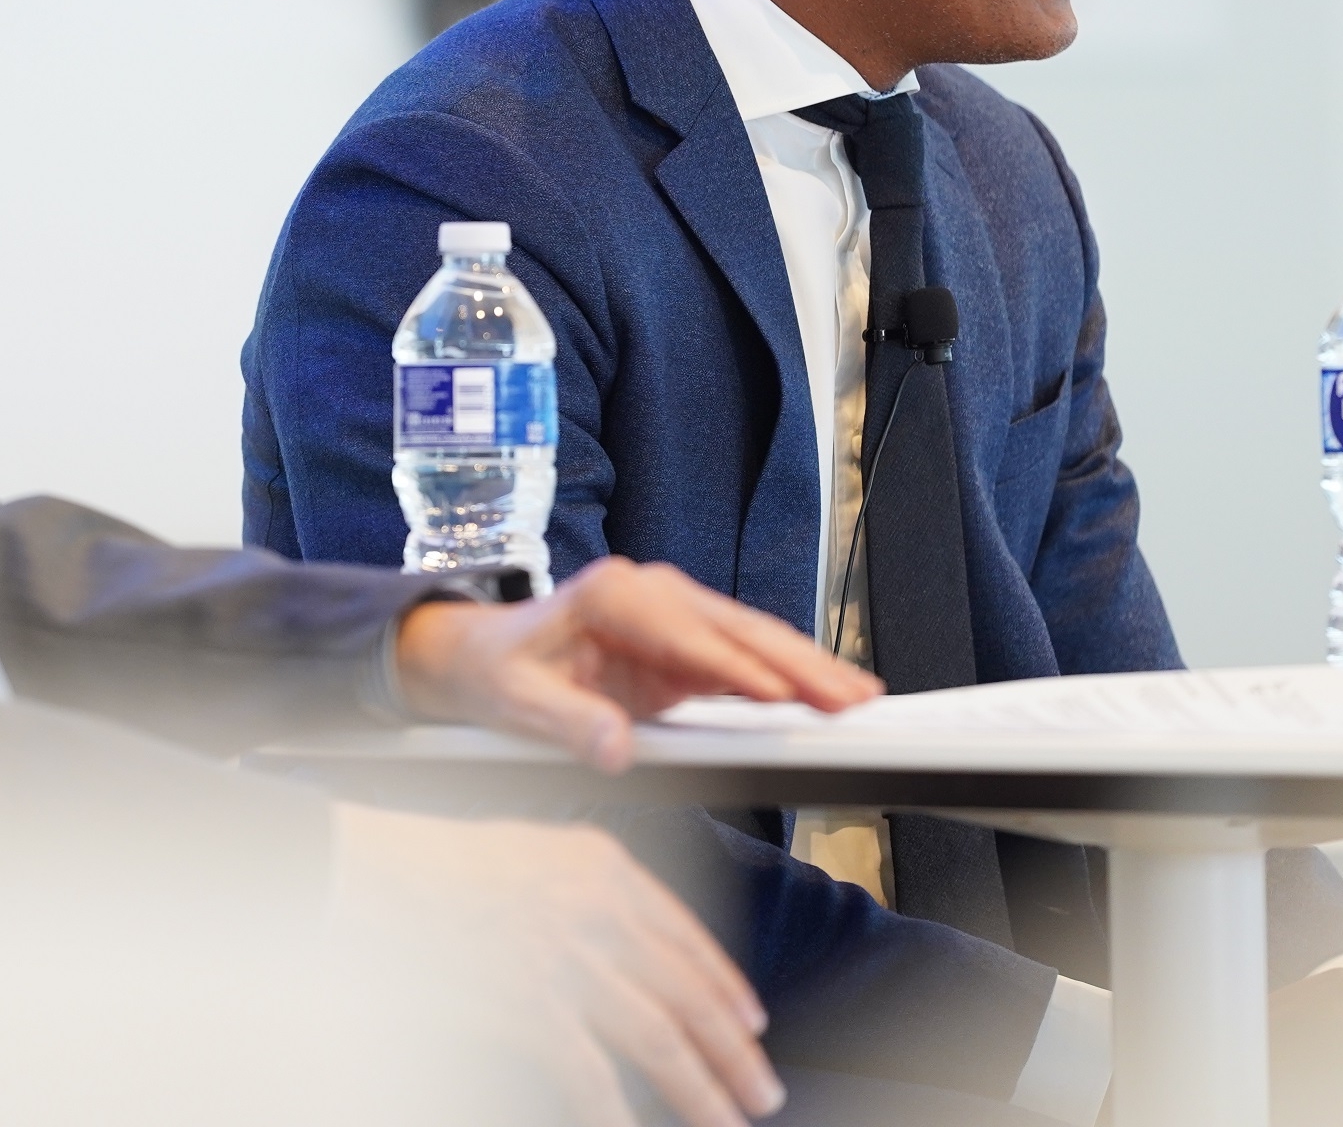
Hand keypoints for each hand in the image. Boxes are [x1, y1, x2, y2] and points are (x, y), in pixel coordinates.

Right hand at [334, 804, 782, 1125]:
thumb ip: (586, 893)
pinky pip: (591, 1077)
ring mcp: (567, 961)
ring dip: (704, 1088)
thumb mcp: (526, 853)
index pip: (686, 934)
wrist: (365, 875)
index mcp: (600, 866)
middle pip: (688, 992)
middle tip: (761, 1088)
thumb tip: (630, 950)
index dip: (727, 984)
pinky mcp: (530, 1007)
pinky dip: (617, 1116)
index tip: (751, 1020)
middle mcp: (597, 909)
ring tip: (728, 1119)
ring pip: (662, 1039)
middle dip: (734, 1050)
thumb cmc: (429, 868)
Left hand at [393, 557, 880, 770]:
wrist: (482, 657)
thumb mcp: (517, 704)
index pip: (686, 633)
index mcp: (611, 594)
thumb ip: (565, 725)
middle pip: (736, 627)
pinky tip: (827, 695)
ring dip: (807, 668)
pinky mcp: (686, 644)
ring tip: (859, 698)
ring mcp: (674, 614)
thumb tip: (614, 750)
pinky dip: (789, 677)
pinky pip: (746, 658)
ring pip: (753, 639)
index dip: (734, 666)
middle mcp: (650, 592)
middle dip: (796, 663)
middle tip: (850, 699)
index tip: (779, 696)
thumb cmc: (497, 673)